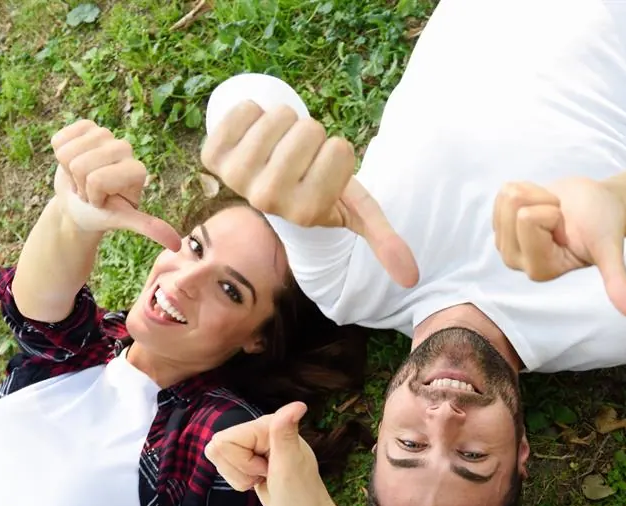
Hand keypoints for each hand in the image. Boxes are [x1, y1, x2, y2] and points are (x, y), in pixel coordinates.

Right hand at [50, 120, 180, 250]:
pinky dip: (59, 156)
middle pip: (81, 166)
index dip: (93, 195)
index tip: (102, 201)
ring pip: (68, 153)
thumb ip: (148, 227)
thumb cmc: (101, 214)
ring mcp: (104, 135)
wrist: (79, 204)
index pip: (97, 180)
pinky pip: (60, 139)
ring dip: (69, 171)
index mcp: (137, 170)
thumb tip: (177, 245)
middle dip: (80, 184)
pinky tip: (72, 163)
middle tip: (90, 191)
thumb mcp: (123, 220)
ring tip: (82, 179)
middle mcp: (125, 149)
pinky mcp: (84, 127)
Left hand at [200, 102, 417, 286]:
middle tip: (300, 156)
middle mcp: (267, 200)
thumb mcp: (354, 213)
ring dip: (284, 121)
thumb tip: (411, 277)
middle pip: (308, 129)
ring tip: (279, 144)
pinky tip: (254, 134)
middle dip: (311, 134)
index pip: (340, 149)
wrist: (269, 189)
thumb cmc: (319, 192)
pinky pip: (244, 108)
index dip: (337, 152)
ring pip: (279, 115)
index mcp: (305, 212)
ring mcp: (236, 177)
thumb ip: (384, 241)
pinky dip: (253, 111)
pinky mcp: (213, 155)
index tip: (324, 172)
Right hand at [205, 402, 337, 505]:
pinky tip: (259, 481)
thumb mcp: (291, 464)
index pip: (224, 440)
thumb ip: (285, 433)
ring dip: (240, 476)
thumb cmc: (300, 494)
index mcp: (267, 423)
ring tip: (263, 477)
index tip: (268, 467)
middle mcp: (257, 429)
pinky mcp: (246, 458)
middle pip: (218, 448)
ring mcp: (251, 444)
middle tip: (266, 473)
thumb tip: (298, 405)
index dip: (242, 462)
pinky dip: (239, 481)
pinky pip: (223, 468)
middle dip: (240, 469)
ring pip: (219, 459)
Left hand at [493, 178, 625, 317]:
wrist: (598, 206)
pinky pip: (503, 192)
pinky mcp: (502, 225)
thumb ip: (617, 283)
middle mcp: (518, 262)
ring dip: (536, 195)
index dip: (552, 214)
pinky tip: (544, 205)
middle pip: (514, 208)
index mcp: (540, 270)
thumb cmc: (605, 225)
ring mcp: (507, 243)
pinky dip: (529, 189)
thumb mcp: (610, 252)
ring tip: (555, 212)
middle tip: (561, 219)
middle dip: (543, 202)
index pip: (527, 218)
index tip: (568, 229)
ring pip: (507, 197)